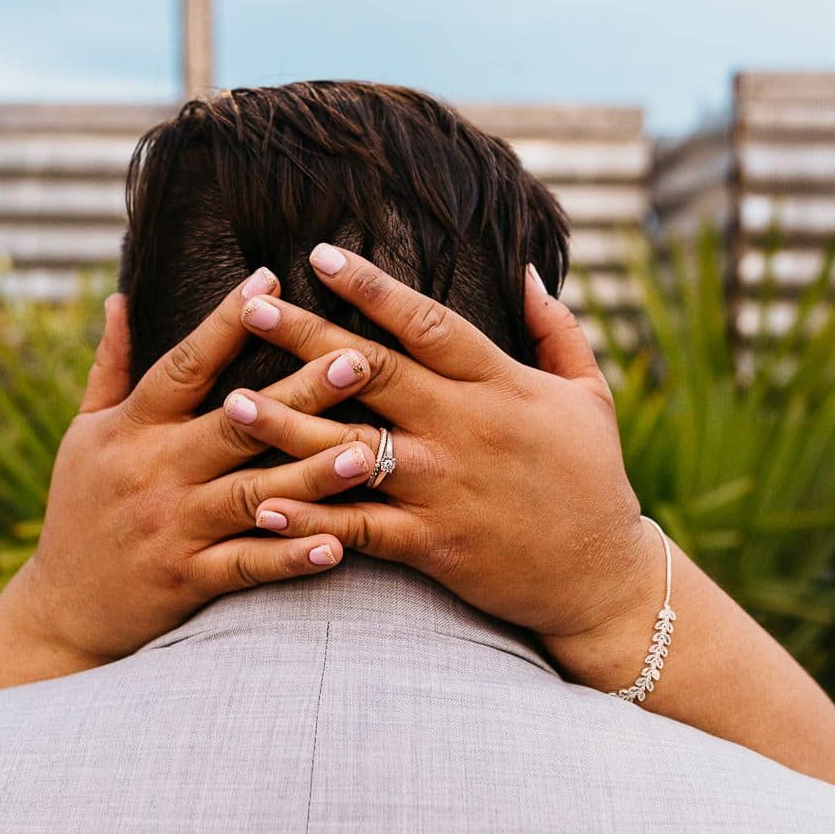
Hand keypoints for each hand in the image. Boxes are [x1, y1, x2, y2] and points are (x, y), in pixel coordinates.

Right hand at [0, 268, 384, 720]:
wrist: (59, 610)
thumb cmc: (80, 511)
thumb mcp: (84, 434)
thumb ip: (109, 367)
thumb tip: (118, 297)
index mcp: (132, 428)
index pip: (184, 365)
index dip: (226, 322)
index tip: (271, 280)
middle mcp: (154, 471)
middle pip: (237, 423)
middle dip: (301, 390)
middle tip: (357, 358)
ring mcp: (173, 527)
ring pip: (253, 494)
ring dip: (313, 474)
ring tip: (369, 452)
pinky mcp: (187, 579)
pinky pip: (249, 565)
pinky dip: (292, 556)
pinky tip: (340, 544)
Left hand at [219, 245, 656, 657]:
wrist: (603, 578)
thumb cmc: (594, 480)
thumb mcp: (590, 395)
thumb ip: (555, 331)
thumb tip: (528, 272)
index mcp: (500, 384)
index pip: (427, 323)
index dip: (372, 287)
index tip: (320, 255)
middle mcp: (466, 428)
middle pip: (374, 372)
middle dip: (308, 338)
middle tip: (251, 308)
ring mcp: (445, 487)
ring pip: (352, 448)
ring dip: (288, 425)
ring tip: (231, 403)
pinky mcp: (433, 543)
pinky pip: (359, 525)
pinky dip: (310, 516)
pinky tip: (262, 503)